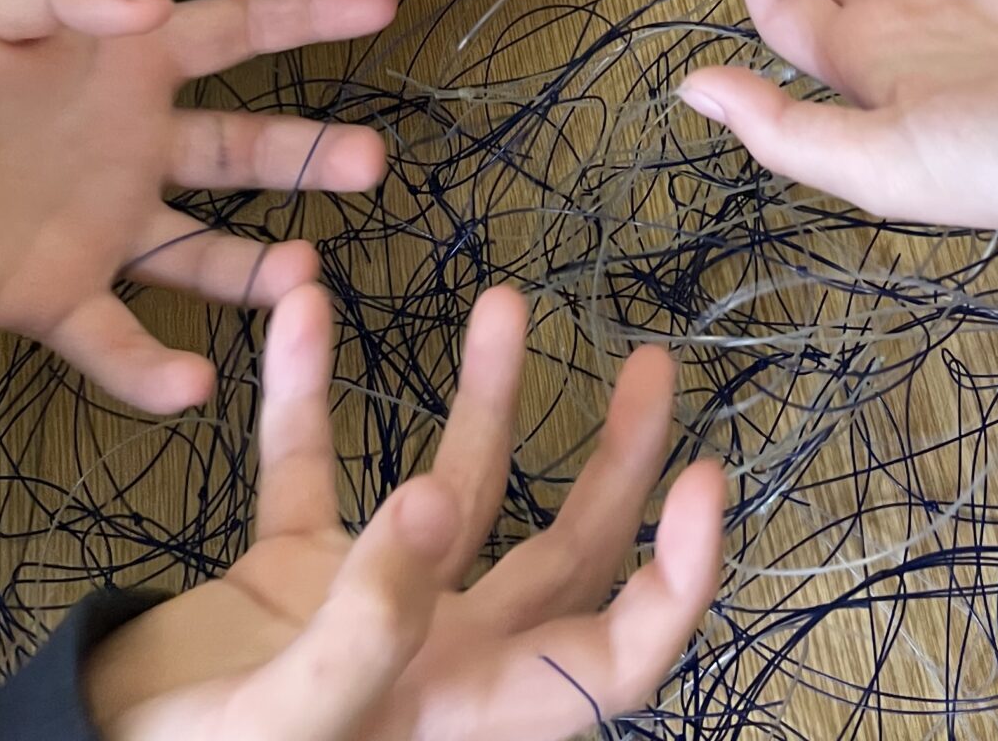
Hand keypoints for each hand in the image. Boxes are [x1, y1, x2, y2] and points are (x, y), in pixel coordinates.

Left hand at [0, 0, 394, 410]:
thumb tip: (153, 5)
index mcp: (133, 65)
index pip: (240, 34)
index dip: (309, 16)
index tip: (385, 1)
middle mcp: (141, 146)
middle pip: (246, 152)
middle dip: (312, 157)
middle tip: (371, 163)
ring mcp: (108, 226)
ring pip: (204, 253)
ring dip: (258, 270)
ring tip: (305, 277)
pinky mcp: (59, 295)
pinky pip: (114, 340)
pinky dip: (151, 371)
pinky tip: (194, 386)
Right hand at [85, 282, 724, 740]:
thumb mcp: (293, 719)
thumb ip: (370, 616)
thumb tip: (434, 497)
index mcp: (470, 713)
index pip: (614, 657)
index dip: (679, 579)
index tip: (708, 474)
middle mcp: (442, 655)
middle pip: (564, 555)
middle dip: (616, 462)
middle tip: (653, 360)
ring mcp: (371, 609)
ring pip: (457, 491)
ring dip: (482, 397)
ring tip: (505, 299)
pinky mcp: (289, 574)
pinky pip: (310, 469)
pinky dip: (305, 390)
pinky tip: (306, 302)